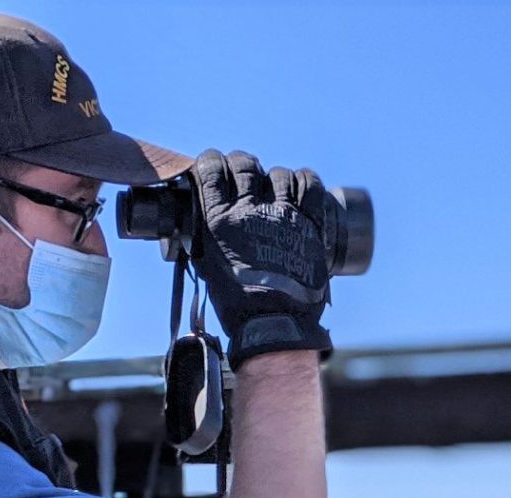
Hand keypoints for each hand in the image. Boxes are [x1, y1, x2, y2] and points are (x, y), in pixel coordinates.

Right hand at [190, 148, 331, 368]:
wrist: (274, 323)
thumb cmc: (236, 302)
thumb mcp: (207, 266)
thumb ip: (202, 239)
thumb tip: (198, 222)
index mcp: (218, 221)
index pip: (212, 170)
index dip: (211, 161)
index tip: (212, 163)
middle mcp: (250, 211)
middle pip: (245, 165)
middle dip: (241, 163)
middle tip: (240, 172)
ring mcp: (283, 215)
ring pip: (279, 174)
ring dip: (273, 177)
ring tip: (270, 189)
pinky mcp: (311, 223)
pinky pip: (311, 186)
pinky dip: (304, 180)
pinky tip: (298, 185)